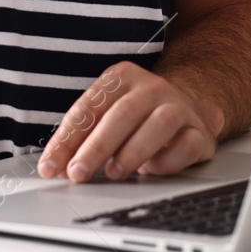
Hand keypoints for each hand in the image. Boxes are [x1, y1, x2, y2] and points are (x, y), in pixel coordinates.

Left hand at [37, 61, 225, 181]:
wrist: (191, 105)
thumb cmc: (139, 115)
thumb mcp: (109, 113)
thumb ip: (84, 135)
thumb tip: (56, 167)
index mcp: (122, 77)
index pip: (89, 108)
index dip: (67, 139)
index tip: (51, 167)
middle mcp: (151, 87)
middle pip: (122, 114)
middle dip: (96, 147)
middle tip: (78, 174)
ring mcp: (179, 106)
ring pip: (158, 125)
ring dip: (132, 152)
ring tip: (113, 174)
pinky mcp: (200, 131)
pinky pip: (186, 145)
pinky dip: (166, 162)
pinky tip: (150, 171)